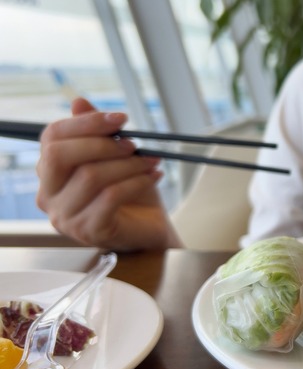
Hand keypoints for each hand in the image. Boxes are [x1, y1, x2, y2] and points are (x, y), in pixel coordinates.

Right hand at [36, 98, 181, 250]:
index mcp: (50, 173)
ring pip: (90, 176)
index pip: (52, 138)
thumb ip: (97, 132)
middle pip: (60, 156)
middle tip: (134, 144)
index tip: (121, 118)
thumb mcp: (116, 158)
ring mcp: (65, 217)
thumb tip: (79, 102)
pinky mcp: (89, 231)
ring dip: (128, 164)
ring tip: (152, 162)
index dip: (86, 123)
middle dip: (102, 144)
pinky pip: (110, 197)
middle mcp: (48, 195)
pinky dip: (137, 182)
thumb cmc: (130, 193)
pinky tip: (154, 176)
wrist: (150, 229)